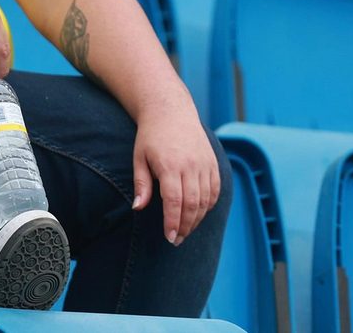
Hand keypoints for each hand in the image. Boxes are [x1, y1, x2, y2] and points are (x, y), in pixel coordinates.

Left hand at [132, 102, 221, 245]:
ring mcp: (205, 165)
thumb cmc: (150, 136)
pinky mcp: (213, 163)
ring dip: (197, 219)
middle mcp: (191, 166)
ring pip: (206, 200)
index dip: (173, 222)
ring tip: (185, 231)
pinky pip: (215, 191)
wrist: (171, 111)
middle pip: (192, 205)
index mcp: (169, 165)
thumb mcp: (139, 157)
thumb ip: (141, 184)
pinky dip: (208, 206)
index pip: (174, 201)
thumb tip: (138, 208)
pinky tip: (198, 214)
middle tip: (176, 240)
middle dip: (185, 226)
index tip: (169, 238)